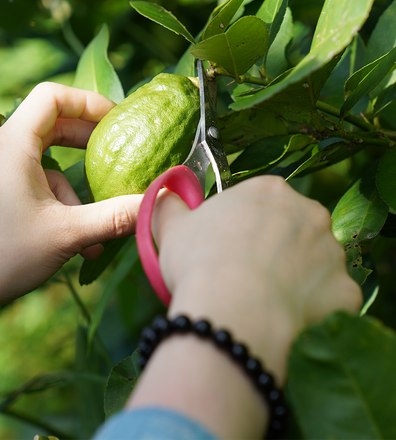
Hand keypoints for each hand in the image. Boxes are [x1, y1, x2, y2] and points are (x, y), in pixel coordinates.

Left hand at [0, 82, 141, 386]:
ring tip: (92, 228)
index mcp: (11, 145)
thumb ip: (116, 215)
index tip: (115, 121)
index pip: (51, 96)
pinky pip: (23, 178)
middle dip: (86, 144)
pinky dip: (49, 198)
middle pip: (48, 124)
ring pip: (39, 160)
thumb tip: (158, 200)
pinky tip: (67, 237)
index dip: (88, 102)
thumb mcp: (68, 234)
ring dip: (70, 187)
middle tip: (115, 157)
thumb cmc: (2, 259)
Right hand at [128, 177, 361, 439]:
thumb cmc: (200, 262)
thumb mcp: (173, 228)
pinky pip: (329, 301)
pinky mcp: (346, 292)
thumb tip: (165, 194)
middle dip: (277, 249)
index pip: (263, 203)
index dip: (245, 227)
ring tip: (264, 303)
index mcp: (271, 190)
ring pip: (315, 265)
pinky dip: (312, 311)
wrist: (233, 312)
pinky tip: (286, 322)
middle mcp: (311, 213)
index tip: (229, 248)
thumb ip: (170, 205)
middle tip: (246, 276)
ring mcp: (333, 253)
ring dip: (297, 279)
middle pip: (295, 230)